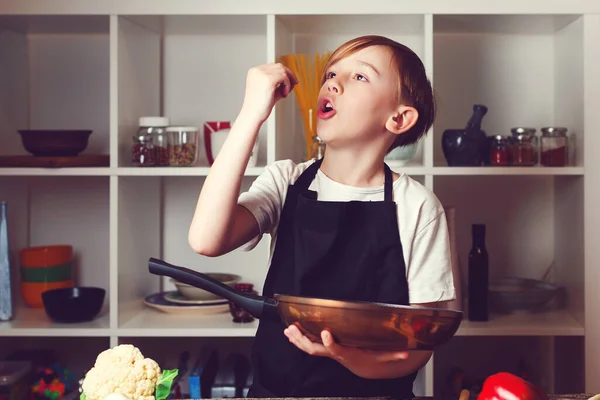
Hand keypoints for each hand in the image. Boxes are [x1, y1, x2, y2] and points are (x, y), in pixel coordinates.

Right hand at [240, 63, 297, 123]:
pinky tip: (284, 94)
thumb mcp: (271, 91)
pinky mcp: (268, 79)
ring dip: (288, 82)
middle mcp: (257, 71)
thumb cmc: (260, 106)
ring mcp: (262, 74)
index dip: (283, 73)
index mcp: (254, 72)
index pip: (272, 66)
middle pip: (279, 66)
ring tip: (285, 93)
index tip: (290, 82)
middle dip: (289, 74)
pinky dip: (287, 85)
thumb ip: (279, 84)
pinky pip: (284, 77)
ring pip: (283, 71)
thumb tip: (293, 79)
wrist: (253, 116)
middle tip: (294, 84)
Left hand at [284, 324, 409, 378]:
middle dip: (304, 340)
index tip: (325, 332)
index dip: (329, 343)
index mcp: (347, 353)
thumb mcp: (384, 357)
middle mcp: (334, 354)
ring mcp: (327, 352)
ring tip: (288, 329)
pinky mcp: (324, 349)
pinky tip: (290, 331)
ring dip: (297, 339)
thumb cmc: (373, 359)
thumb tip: (407, 353)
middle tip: (294, 330)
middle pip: (315, 349)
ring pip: (308, 348)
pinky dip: (298, 338)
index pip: (337, 349)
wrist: (365, 368)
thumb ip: (394, 355)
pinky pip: (308, 345)